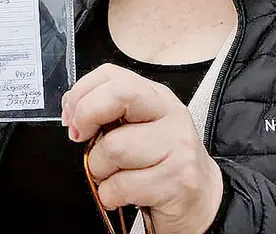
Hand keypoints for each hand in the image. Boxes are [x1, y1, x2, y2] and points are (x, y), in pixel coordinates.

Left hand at [62, 64, 223, 233]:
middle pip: (118, 96)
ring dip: (99, 169)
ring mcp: (178, 146)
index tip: (72, 117)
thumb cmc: (160, 163)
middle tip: (82, 139)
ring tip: (112, 175)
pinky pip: (122, 186)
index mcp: (155, 97)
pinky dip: (110, 195)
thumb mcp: (137, 128)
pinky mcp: (178, 181)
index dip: (81, 94)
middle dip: (87, 116)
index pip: (112, 75)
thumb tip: (72, 112)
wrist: (202, 199)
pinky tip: (122, 194)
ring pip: (113, 148)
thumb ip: (108, 113)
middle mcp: (170, 115)